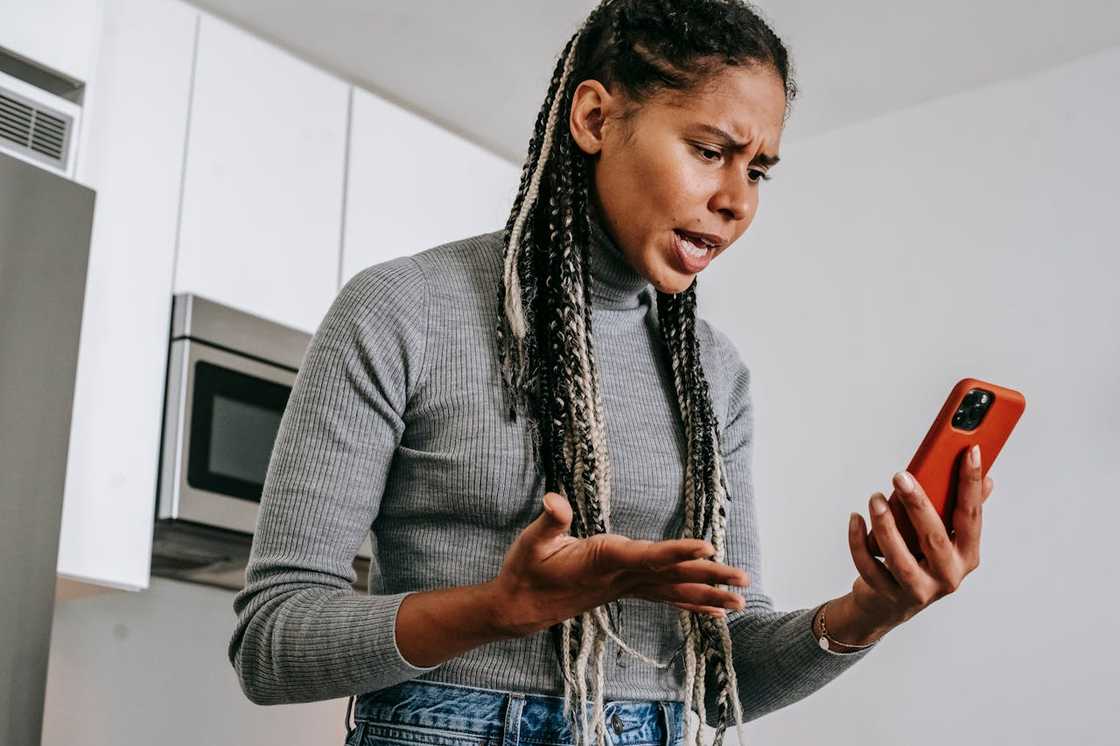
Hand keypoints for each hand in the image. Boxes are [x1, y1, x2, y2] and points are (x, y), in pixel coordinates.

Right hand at [488, 491, 750, 637]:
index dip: (677, 552)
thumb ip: (549, 522)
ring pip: (673, 590)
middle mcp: (620, 578)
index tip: (707, 548)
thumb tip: (554, 499)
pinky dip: (690, 604)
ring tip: (741, 602)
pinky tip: (714, 612)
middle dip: (709, 577)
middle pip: (671, 576)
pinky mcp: (625, 591)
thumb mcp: (530, 543)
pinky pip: (664, 598)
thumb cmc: (526, 571)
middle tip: (744, 580)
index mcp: (602, 561)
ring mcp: (624, 588)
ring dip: (708, 595)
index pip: (646, 557)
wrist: (521, 608)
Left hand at [847, 445, 994, 629]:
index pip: (971, 516)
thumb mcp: (945, 537)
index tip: (969, 452)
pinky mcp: (888, 596)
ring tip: (875, 499)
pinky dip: (859, 542)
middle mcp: (947, 575)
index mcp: (966, 555)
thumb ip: (962, 510)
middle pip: (935, 539)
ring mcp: (919, 590)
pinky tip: (855, 519)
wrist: (889, 604)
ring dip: (885, 526)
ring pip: (901, 560)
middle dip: (918, 506)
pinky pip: (870, 568)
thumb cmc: (920, 561)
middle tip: (900, 477)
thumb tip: (987, 479)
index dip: (971, 484)